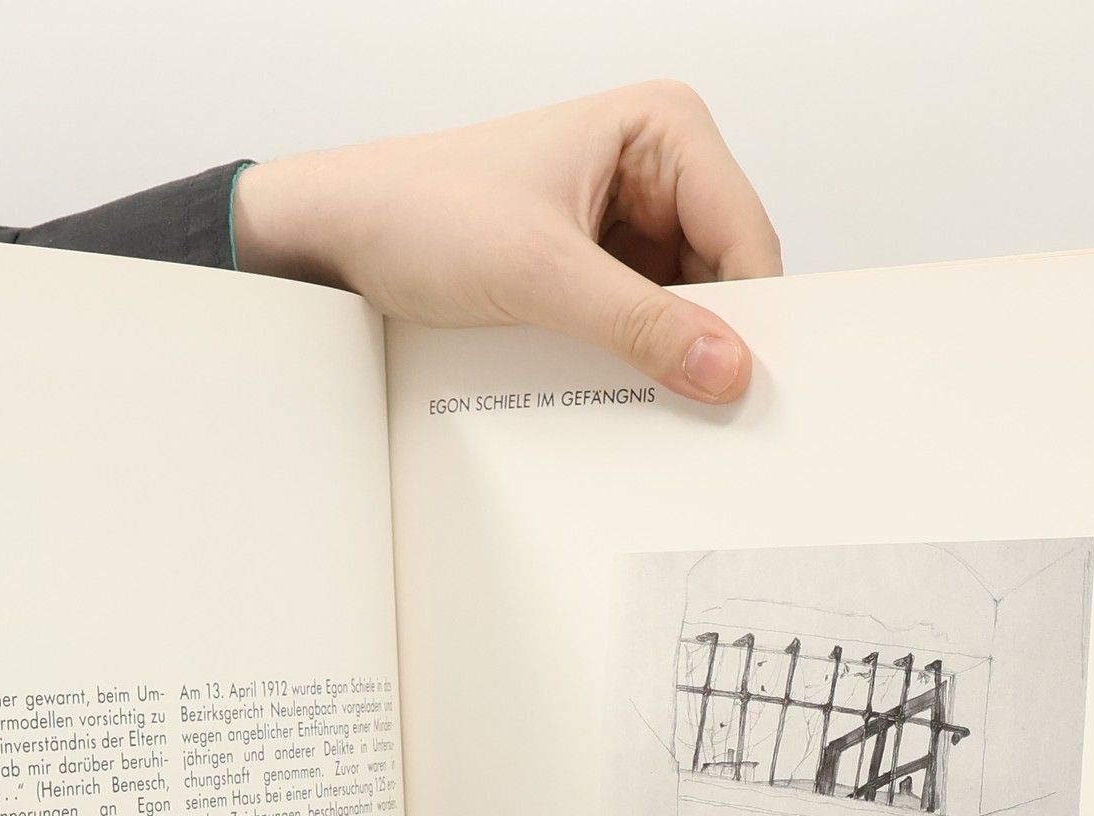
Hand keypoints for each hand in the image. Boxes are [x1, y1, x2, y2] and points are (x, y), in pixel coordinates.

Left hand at [232, 81, 780, 403]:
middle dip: (711, 340)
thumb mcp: (538, 275)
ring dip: (670, 358)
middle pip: (725, 275)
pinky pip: (643, 325)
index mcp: (662, 128)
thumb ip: (638, 325)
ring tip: (653, 401)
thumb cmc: (419, 211)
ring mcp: (628, 220)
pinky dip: (638, 363)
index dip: (753, 317)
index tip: (748, 389)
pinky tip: (624, 393)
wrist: (340, 234)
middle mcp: (655, 167)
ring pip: (687, 309)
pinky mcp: (597, 267)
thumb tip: (725, 367)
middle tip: (708, 410)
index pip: (746, 235)